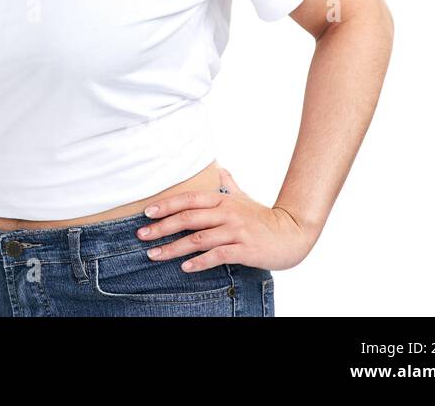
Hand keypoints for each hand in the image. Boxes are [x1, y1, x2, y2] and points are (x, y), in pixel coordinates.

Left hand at [134, 167, 316, 272]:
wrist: (294, 233)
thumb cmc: (264, 217)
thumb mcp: (244, 198)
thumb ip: (229, 184)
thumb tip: (219, 167)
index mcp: (223, 201)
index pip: (189, 199)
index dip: (166, 205)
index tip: (147, 212)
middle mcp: (226, 214)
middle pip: (188, 218)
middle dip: (161, 227)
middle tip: (140, 235)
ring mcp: (236, 232)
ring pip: (198, 239)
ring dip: (173, 248)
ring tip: (153, 255)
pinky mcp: (245, 250)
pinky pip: (218, 255)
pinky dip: (200, 262)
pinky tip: (185, 267)